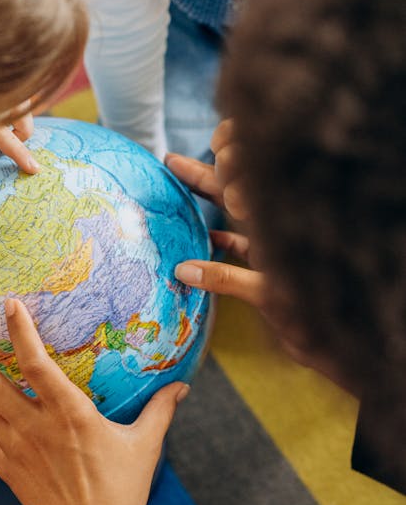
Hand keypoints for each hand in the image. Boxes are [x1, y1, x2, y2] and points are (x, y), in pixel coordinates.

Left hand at [0, 299, 188, 504]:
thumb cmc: (124, 491)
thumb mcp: (146, 445)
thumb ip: (160, 409)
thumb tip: (182, 384)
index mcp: (72, 415)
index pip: (40, 366)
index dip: (22, 333)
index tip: (10, 304)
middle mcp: (37, 428)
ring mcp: (16, 450)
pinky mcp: (6, 470)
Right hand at [167, 129, 344, 381]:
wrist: (332, 344)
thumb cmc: (307, 316)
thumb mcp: (265, 293)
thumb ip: (225, 278)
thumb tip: (182, 270)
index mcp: (277, 227)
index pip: (247, 184)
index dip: (225, 167)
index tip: (197, 160)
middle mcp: (272, 232)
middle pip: (235, 193)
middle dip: (204, 175)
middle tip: (172, 161)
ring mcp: (269, 248)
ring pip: (232, 216)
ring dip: (206, 200)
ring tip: (179, 185)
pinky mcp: (266, 271)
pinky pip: (237, 248)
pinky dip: (217, 242)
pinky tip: (198, 241)